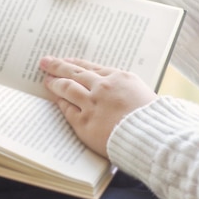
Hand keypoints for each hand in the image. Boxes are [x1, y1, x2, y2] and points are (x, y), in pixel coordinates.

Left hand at [40, 56, 156, 157]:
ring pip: (67, 88)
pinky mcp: (85, 122)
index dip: (75, 64)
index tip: (66, 61)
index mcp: (119, 78)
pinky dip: (60, 102)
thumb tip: (115, 89)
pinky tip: (55, 99)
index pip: (91, 67)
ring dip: (54, 82)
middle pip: (74, 73)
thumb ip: (125, 89)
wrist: (152, 137)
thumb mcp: (143, 93)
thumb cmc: (153, 119)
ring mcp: (92, 104)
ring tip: (46, 80)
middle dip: (58, 66)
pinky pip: (68, 109)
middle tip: (46, 62)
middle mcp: (103, 87)